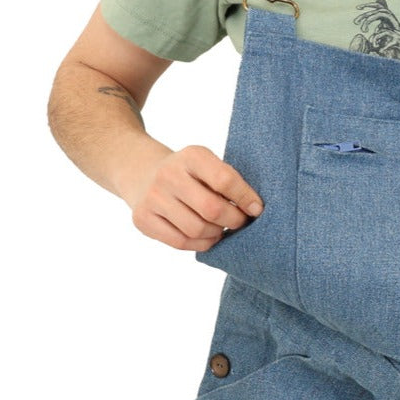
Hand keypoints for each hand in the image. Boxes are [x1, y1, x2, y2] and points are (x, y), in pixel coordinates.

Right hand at [121, 144, 263, 251]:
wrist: (143, 173)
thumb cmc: (189, 172)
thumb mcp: (206, 164)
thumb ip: (227, 181)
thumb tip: (253, 209)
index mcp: (192, 156)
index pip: (224, 180)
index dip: (245, 197)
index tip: (256, 209)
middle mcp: (169, 174)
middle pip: (211, 209)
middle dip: (234, 220)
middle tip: (241, 222)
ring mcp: (153, 197)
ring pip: (197, 229)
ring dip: (217, 233)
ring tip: (222, 228)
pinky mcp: (143, 219)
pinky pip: (180, 242)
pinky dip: (201, 244)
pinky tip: (207, 236)